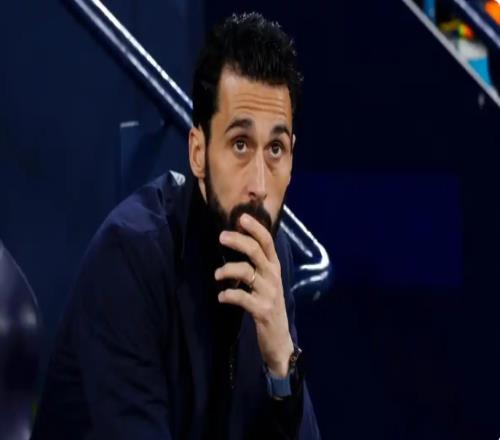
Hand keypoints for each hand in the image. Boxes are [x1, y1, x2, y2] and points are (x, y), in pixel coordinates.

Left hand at [215, 213, 293, 377]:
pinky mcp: (263, 310)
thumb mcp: (266, 282)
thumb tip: (240, 242)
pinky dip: (228, 294)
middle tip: (221, 236)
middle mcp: (273, 276)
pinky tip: (221, 296)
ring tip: (216, 275)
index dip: (255, 228)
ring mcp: (269, 293)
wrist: (280, 339)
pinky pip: (242, 297)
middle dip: (238, 241)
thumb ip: (257, 264)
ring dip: (227, 270)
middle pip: (256, 251)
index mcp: (274, 267)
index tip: (241, 217)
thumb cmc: (268, 305)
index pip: (268, 242)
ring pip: (247, 272)